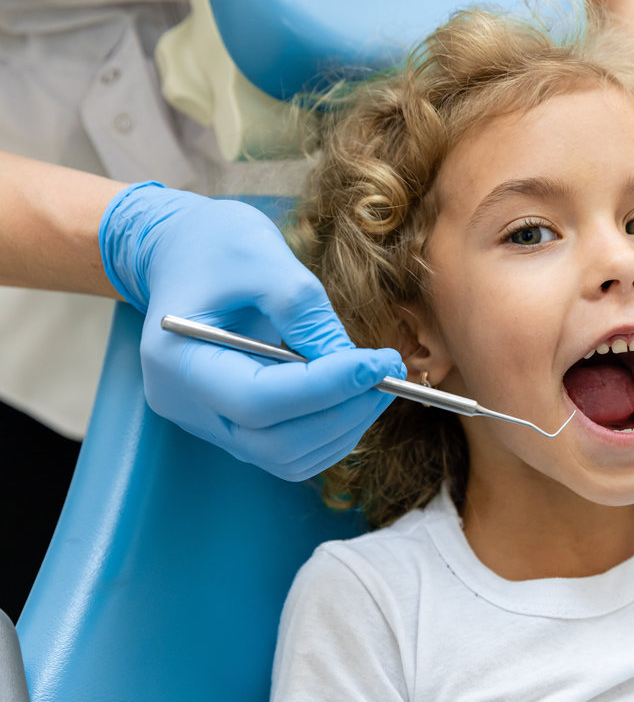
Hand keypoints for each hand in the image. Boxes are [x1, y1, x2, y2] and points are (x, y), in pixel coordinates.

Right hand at [99, 182, 406, 479]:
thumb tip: (357, 369)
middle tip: (387, 373)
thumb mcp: (263, 259)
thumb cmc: (217, 245)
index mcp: (178, 361)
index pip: (258, 400)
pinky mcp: (232, 424)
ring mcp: (207, 421)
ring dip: (343, 426)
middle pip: (274, 442)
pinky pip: (288, 449)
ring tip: (376, 380)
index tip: (380, 362)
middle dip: (343, 412)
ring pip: (286, 456)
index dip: (327, 387)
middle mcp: (186, 404)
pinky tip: (353, 392)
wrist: (181, 250)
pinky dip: (330, 429)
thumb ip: (307, 314)